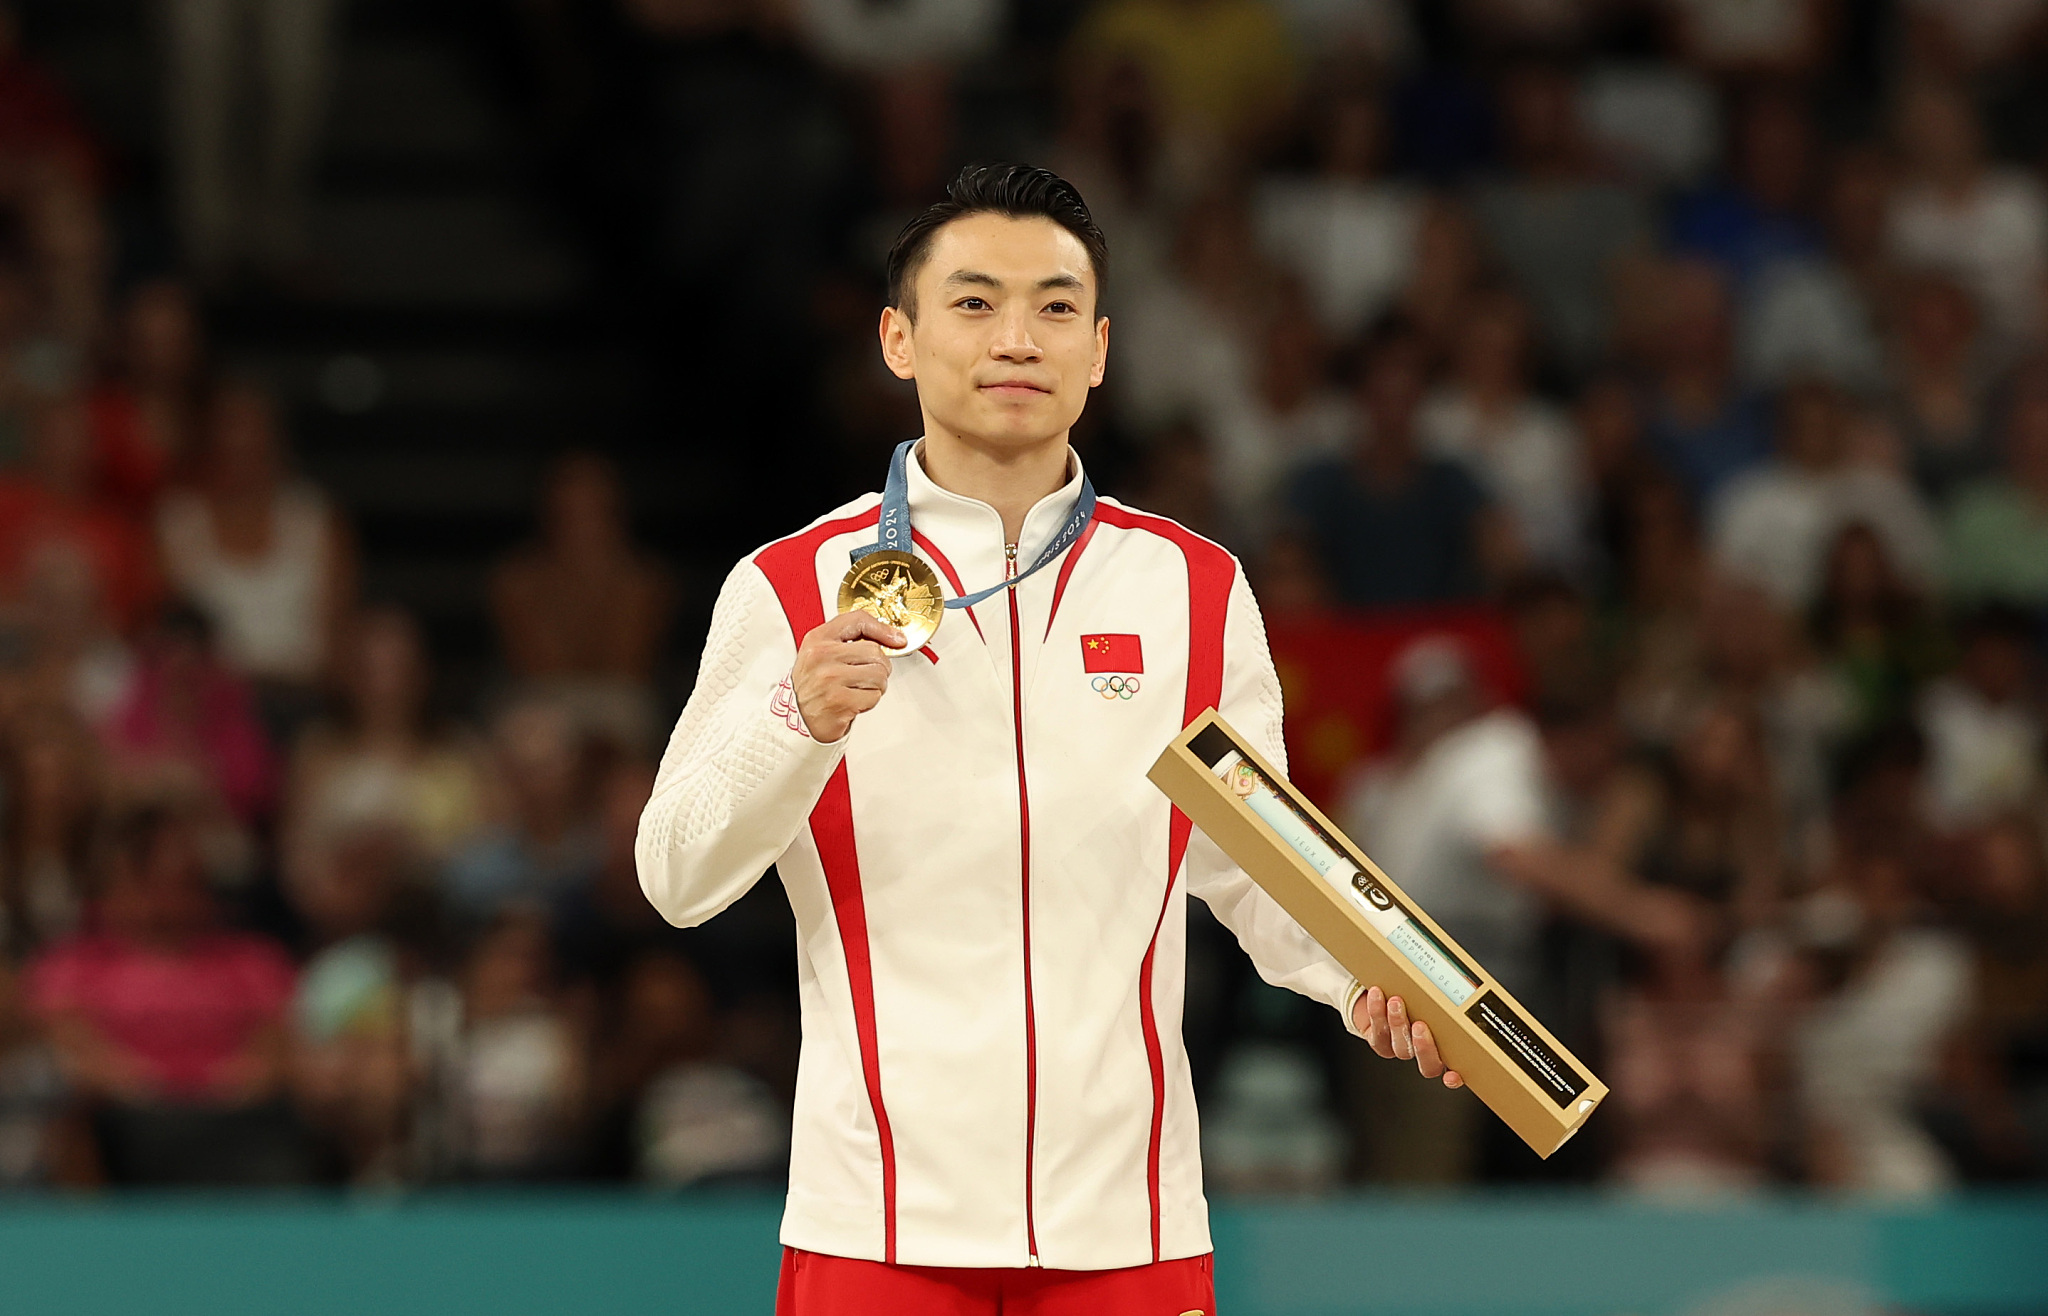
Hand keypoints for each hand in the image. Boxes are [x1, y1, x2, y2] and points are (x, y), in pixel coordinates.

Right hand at [793, 609, 905, 742]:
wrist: (798, 718)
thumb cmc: (815, 685)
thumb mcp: (823, 653)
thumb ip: (851, 640)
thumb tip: (895, 638)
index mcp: (818, 638)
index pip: (858, 620)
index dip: (883, 629)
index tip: (897, 640)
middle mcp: (822, 655)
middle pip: (875, 652)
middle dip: (879, 667)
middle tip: (866, 676)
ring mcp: (829, 678)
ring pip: (879, 675)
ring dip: (876, 686)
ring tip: (859, 689)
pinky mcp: (839, 701)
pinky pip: (873, 696)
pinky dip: (869, 702)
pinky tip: (854, 702)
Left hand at [1352, 986, 1462, 1088]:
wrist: (1381, 991)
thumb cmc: (1415, 992)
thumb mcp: (1435, 993)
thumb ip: (1447, 995)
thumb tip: (1463, 976)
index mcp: (1445, 1044)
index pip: (1457, 1069)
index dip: (1455, 1077)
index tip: (1453, 1075)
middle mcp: (1424, 1051)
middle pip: (1429, 1066)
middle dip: (1424, 1047)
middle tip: (1420, 1026)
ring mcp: (1400, 1048)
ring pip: (1401, 1048)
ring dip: (1398, 1024)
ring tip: (1396, 1002)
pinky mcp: (1379, 1042)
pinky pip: (1378, 1034)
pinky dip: (1377, 1012)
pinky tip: (1377, 995)